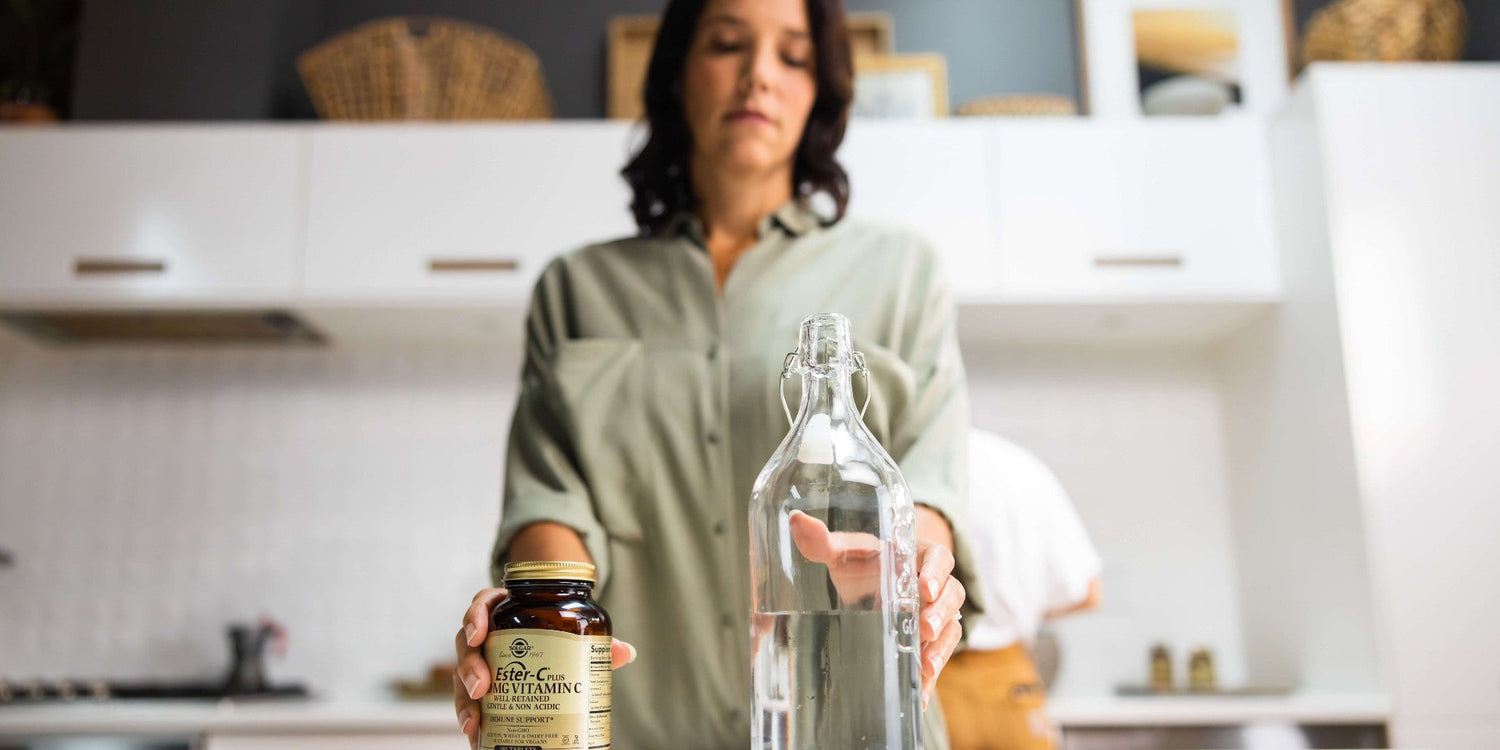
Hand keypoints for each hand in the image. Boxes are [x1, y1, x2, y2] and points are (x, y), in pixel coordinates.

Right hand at [453, 587, 635, 749]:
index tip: (478, 634)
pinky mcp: (480, 686)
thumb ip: (596, 644)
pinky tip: (477, 737)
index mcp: (507, 610)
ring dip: (464, 700)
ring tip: (474, 723)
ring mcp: (481, 660)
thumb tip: (626, 653)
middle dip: (469, 666)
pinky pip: (468, 700)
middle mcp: (488, 634)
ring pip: (462, 675)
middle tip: (482, 687)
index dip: (475, 616)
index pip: (483, 604)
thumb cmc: (558, 635)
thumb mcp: (575, 635)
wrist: (551, 651)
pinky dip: (471, 719)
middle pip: (467, 643)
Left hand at [787, 510, 965, 708]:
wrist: (867, 585)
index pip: (939, 557)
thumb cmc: (860, 562)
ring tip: (926, 666)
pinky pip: (939, 655)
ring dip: (942, 647)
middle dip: (940, 612)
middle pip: (951, 595)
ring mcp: (935, 614)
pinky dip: (931, 676)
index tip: (925, 587)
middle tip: (924, 627)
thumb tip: (796, 521)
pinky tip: (921, 694)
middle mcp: (934, 584)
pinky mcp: (929, 641)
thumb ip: (821, 541)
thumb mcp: (843, 552)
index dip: (937, 571)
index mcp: (918, 555)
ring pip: (951, 627)